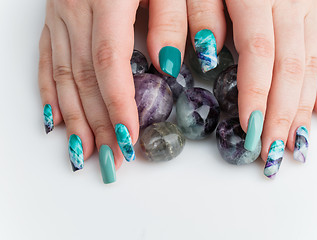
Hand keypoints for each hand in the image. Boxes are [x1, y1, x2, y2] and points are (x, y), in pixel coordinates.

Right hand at [38, 0, 186, 182]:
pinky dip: (49, 93)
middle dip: (98, 123)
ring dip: (73, 118)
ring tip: (85, 151)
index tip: (129, 138)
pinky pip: (46, 60)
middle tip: (112, 159)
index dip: (118, 104)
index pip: (109, 63)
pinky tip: (54, 119)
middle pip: (84, 78)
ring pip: (61, 75)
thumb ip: (175, 15)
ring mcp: (59, 14)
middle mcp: (76, 9)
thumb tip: (170, 64)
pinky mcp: (54, 16)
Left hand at [187, 0, 316, 177]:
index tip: (248, 132)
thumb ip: (198, 11)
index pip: (260, 56)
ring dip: (304, 107)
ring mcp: (309, 4)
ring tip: (296, 142)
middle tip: (271, 151)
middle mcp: (291, 1)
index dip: (256, 97)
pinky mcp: (316, 7)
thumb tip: (206, 56)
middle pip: (290, 68)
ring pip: (312, 63)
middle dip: (280, 114)